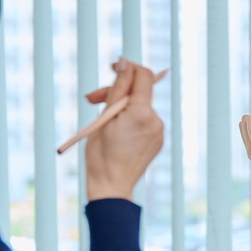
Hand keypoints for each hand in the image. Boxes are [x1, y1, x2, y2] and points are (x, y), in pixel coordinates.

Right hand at [85, 60, 163, 201]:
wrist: (111, 187)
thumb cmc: (102, 155)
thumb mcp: (104, 117)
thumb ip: (117, 88)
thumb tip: (124, 63)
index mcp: (141, 113)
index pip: (144, 76)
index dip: (128, 68)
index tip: (112, 68)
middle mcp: (155, 120)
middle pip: (139, 91)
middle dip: (117, 90)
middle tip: (92, 99)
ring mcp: (158, 131)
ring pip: (140, 106)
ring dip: (121, 106)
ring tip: (101, 119)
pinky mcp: (157, 140)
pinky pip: (143, 120)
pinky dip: (129, 119)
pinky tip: (114, 131)